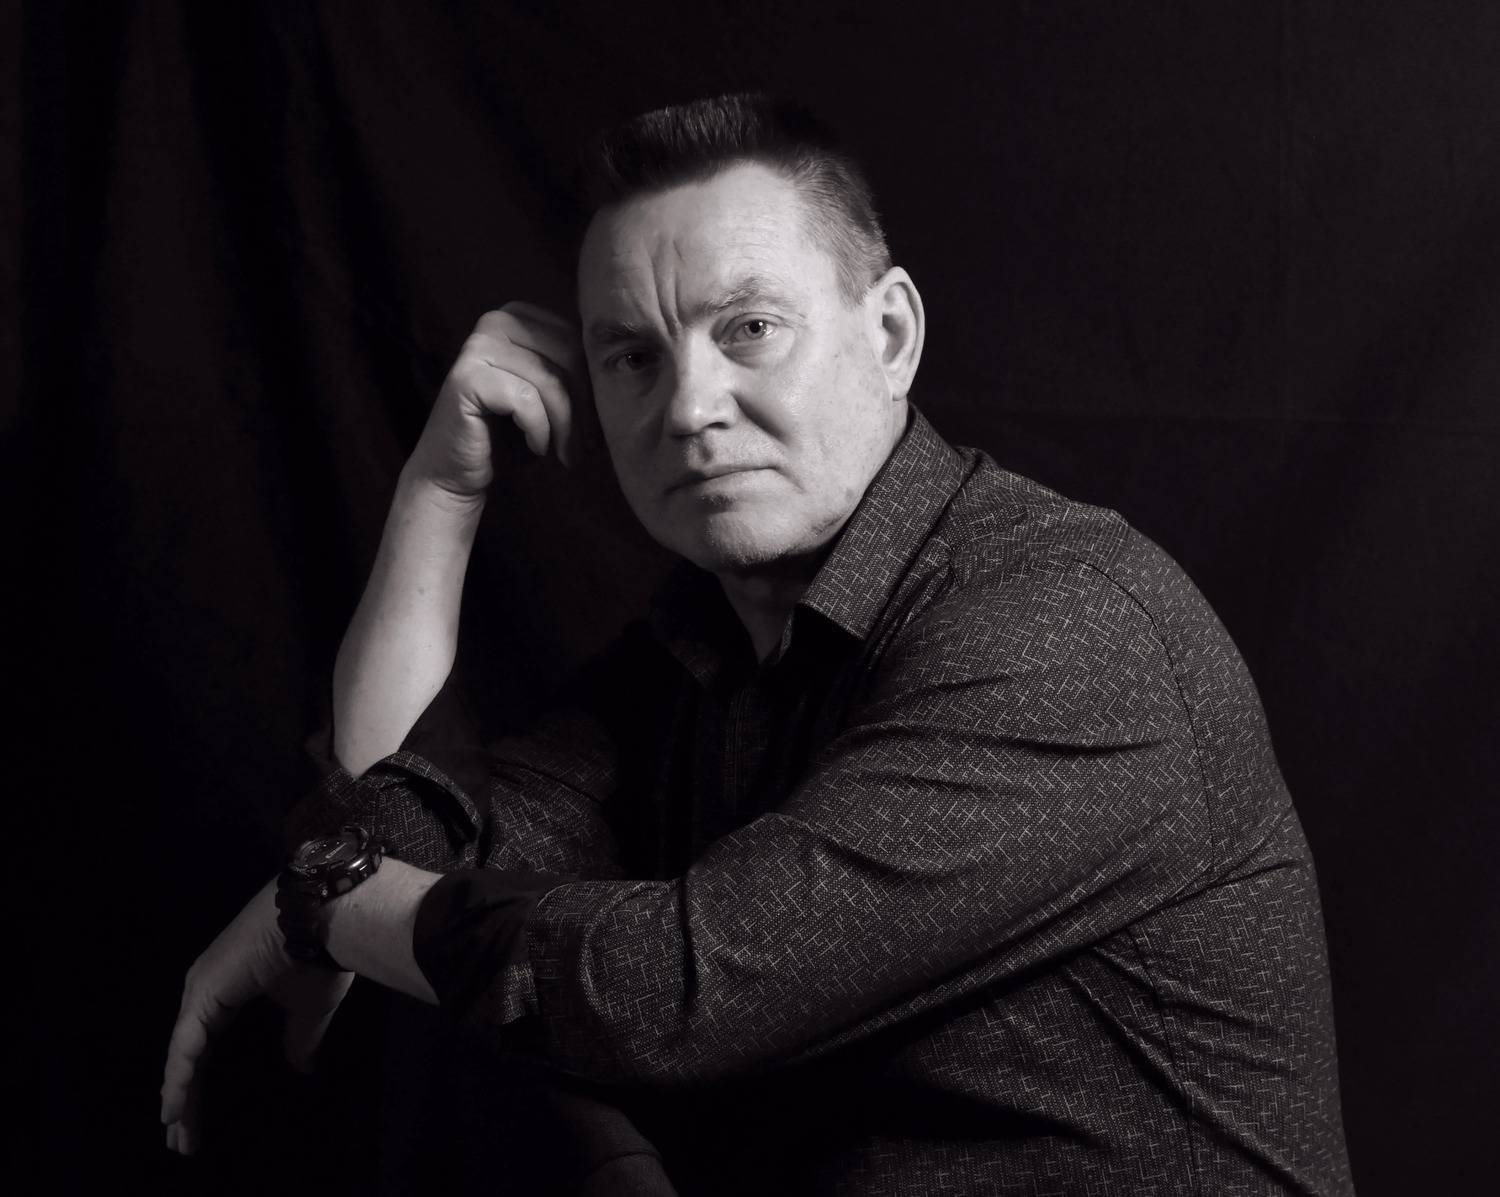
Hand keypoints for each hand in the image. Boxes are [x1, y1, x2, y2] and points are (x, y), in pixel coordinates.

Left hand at [160, 878, 353, 1154]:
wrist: (325, 914)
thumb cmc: (321, 954)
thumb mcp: (310, 1007)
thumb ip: (299, 1038)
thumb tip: (302, 1067)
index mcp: (231, 988)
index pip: (209, 1045)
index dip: (203, 1083)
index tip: (198, 1121)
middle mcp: (209, 987)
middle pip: (191, 1053)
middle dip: (187, 1098)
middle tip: (183, 1140)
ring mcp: (202, 989)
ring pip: (184, 1054)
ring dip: (180, 1097)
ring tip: (179, 1137)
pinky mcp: (203, 994)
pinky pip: (186, 1047)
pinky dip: (179, 1080)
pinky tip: (174, 1110)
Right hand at [405, 302, 587, 499]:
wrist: (458, 470)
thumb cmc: (512, 434)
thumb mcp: (553, 397)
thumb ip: (578, 373)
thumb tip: (632, 366)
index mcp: (520, 316)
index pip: (580, 339)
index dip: (598, 386)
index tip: (601, 427)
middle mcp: (495, 321)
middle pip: (570, 356)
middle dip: (587, 408)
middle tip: (589, 447)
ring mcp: (477, 346)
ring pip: (551, 380)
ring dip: (567, 427)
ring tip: (569, 456)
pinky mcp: (466, 378)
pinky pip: (525, 400)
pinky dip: (540, 431)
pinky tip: (538, 449)